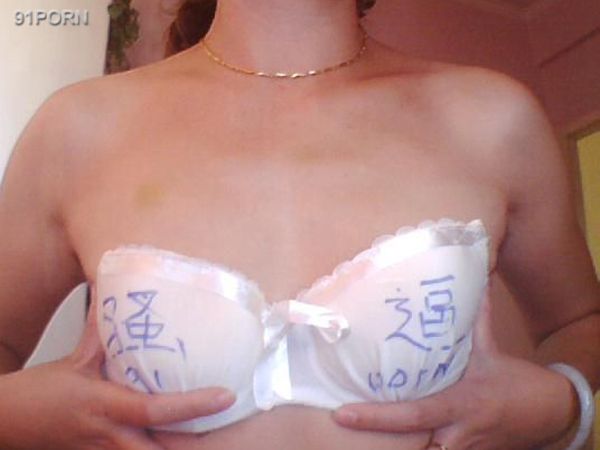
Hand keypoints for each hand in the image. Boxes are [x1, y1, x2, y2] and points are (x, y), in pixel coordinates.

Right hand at [0, 311, 234, 449]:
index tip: (225, 396)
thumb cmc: (38, 393)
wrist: (5, 423)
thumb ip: (101, 330)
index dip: (193, 405)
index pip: (156, 409)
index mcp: (104, 406)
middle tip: (227, 426)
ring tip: (210, 435)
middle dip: (196, 446)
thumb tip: (113, 295)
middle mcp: (109, 435)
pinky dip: (159, 449)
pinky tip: (176, 439)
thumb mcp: (75, 359)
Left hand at [332, 295, 578, 449]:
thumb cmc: (518, 382)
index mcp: (459, 403)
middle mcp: (457, 432)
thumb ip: (477, 320)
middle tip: (343, 421)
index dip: (376, 416)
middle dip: (377, 441)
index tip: (343, 413)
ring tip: (360, 435)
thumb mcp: (494, 351)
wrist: (554, 414)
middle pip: (411, 446)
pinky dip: (420, 449)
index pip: (412, 414)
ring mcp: (463, 449)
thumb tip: (472, 283)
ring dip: (399, 447)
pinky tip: (397, 441)